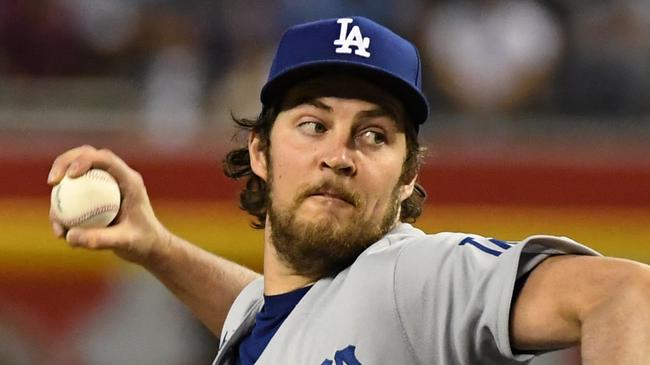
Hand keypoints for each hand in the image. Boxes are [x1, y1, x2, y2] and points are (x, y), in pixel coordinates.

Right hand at [48, 145, 170, 264]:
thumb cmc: (144, 243)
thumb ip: (99, 239)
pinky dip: (64, 210)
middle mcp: (117, 178)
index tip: (69, 176)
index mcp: (129, 180)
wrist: (150, 248)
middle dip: (65, 162)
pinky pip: (75, 197)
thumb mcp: (125, 242)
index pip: (106, 159)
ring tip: (54, 218)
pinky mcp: (97, 197)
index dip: (84, 160)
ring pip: (77, 174)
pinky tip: (61, 232)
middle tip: (52, 182)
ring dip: (60, 189)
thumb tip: (69, 236)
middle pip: (87, 156)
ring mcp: (106, 185)